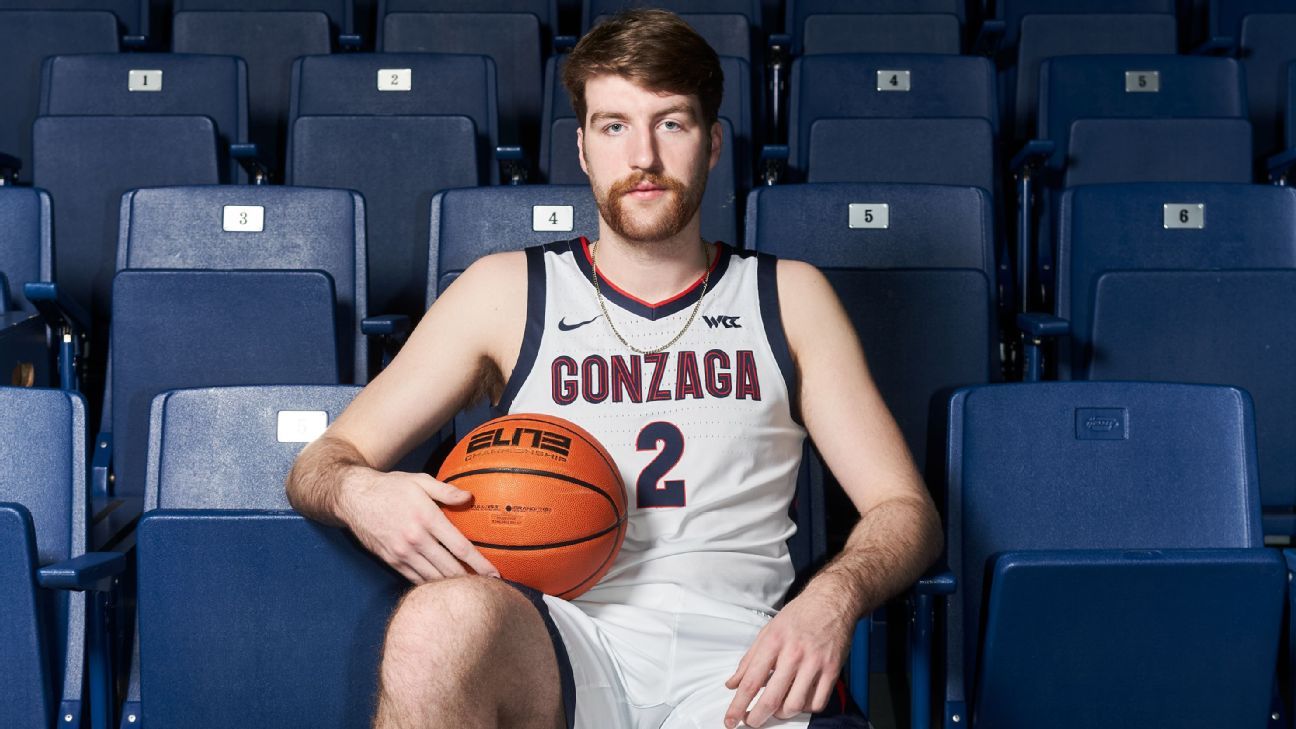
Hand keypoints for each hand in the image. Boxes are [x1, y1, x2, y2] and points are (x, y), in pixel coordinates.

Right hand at [337, 468, 499, 583]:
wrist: (353, 498)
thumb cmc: (391, 487)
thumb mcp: (420, 480)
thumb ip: (446, 490)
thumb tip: (470, 498)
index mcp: (427, 518)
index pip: (460, 547)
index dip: (480, 563)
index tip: (496, 574)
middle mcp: (415, 539)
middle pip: (449, 568)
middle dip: (471, 581)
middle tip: (490, 589)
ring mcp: (402, 553)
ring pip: (433, 578)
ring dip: (453, 587)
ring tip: (471, 593)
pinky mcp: (391, 561)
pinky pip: (416, 579)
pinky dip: (432, 586)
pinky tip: (445, 589)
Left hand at [723, 589, 854, 727]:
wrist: (832, 601)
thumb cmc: (799, 615)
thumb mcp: (768, 631)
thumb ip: (749, 660)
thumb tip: (732, 683)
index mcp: (773, 642)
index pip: (751, 681)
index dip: (738, 706)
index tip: (731, 720)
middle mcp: (794, 653)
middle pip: (772, 699)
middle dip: (757, 718)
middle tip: (751, 721)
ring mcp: (815, 662)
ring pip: (795, 705)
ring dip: (782, 714)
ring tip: (777, 709)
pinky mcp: (832, 669)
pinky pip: (818, 702)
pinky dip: (806, 708)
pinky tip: (800, 700)